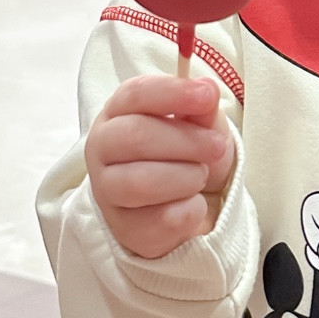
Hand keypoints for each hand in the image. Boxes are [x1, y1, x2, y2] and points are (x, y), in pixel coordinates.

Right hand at [86, 74, 234, 259]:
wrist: (189, 205)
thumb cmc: (187, 156)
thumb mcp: (201, 125)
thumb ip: (201, 108)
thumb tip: (206, 89)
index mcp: (117, 112)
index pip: (135, 94)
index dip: (172, 92)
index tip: (207, 96)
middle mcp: (102, 148)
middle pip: (135, 135)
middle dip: (187, 141)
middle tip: (216, 146)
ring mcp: (107, 190)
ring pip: (142, 182)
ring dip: (187, 177)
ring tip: (200, 176)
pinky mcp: (124, 228)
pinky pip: (164, 219)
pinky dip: (191, 209)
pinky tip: (192, 203)